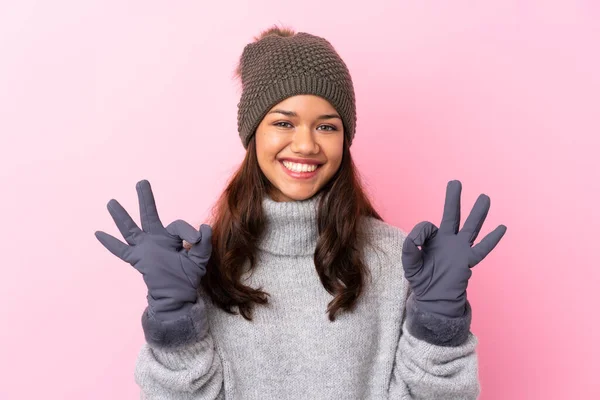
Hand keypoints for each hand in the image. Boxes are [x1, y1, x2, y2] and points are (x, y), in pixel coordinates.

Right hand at [95, 179, 211, 320]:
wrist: (178, 294)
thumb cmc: (187, 276)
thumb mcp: (199, 258)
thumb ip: (203, 244)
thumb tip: (204, 228)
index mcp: (171, 237)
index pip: (177, 226)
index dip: (188, 231)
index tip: (195, 240)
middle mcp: (156, 239)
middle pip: (149, 214)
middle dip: (145, 198)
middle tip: (142, 182)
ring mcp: (145, 248)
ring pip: (130, 229)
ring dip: (121, 216)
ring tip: (112, 202)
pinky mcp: (138, 260)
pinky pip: (121, 250)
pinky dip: (110, 243)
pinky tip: (98, 233)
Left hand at [401, 180, 506, 317]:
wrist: (433, 298)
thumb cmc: (421, 279)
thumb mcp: (409, 261)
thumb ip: (410, 245)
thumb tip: (423, 232)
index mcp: (433, 239)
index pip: (429, 226)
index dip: (422, 232)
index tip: (417, 243)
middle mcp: (448, 240)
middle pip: (453, 215)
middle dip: (453, 199)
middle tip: (455, 182)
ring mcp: (459, 249)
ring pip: (470, 227)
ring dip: (477, 213)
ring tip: (484, 197)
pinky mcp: (467, 261)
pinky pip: (481, 249)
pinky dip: (492, 239)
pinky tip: (501, 227)